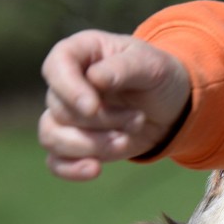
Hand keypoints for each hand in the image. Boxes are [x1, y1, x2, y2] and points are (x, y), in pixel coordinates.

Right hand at [39, 30, 190, 180]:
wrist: (170, 107)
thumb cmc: (158, 76)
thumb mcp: (151, 64)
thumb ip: (123, 68)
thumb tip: (94, 78)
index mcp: (80, 54)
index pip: (55, 67)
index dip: (69, 90)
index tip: (93, 108)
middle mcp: (66, 84)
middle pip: (60, 109)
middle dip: (101, 121)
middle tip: (138, 119)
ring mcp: (67, 117)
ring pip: (53, 137)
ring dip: (91, 145)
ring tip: (126, 141)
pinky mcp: (74, 145)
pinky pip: (56, 162)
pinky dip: (72, 169)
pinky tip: (95, 170)